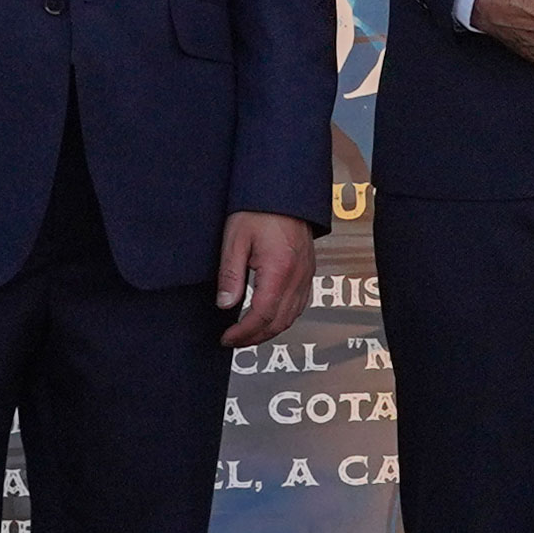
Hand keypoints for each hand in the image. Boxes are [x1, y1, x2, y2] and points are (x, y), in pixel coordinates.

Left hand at [217, 210, 320, 350]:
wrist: (284, 191)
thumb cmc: (259, 210)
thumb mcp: (235, 240)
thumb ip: (230, 275)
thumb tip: (225, 305)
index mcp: (279, 271)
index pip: (262, 316)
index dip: (243, 333)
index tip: (227, 338)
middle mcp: (297, 277)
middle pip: (279, 322)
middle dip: (255, 337)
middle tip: (233, 341)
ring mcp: (306, 275)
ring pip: (292, 317)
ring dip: (269, 331)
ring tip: (248, 334)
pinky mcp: (308, 271)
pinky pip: (300, 304)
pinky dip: (284, 318)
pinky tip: (269, 318)